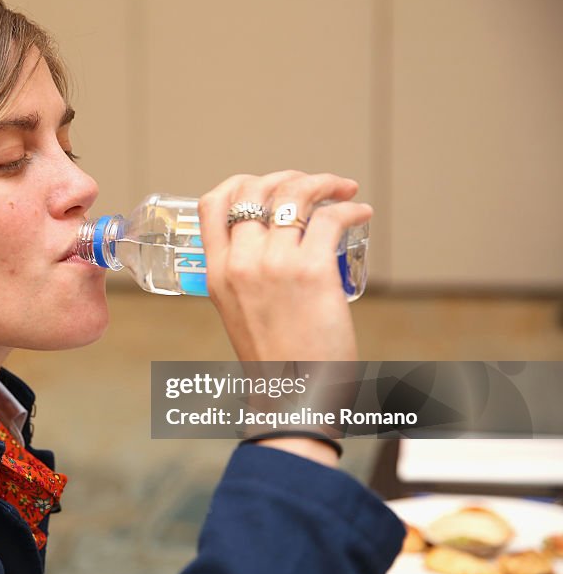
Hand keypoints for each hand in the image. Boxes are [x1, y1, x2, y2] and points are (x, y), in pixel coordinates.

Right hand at [198, 170, 372, 361]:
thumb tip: (271, 247)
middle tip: (312, 187)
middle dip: (287, 177)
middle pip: (255, 189)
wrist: (294, 397)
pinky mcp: (313, 272)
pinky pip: (332, 219)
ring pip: (294, 195)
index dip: (240, 182)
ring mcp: (275, 265)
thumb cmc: (274, 360)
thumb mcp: (237, 312)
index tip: (266, 183)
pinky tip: (360, 212)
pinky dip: (351, 208)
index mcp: (216, 273)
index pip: (213, 204)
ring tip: (341, 189)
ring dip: (322, 182)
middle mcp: (240, 263)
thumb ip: (244, 278)